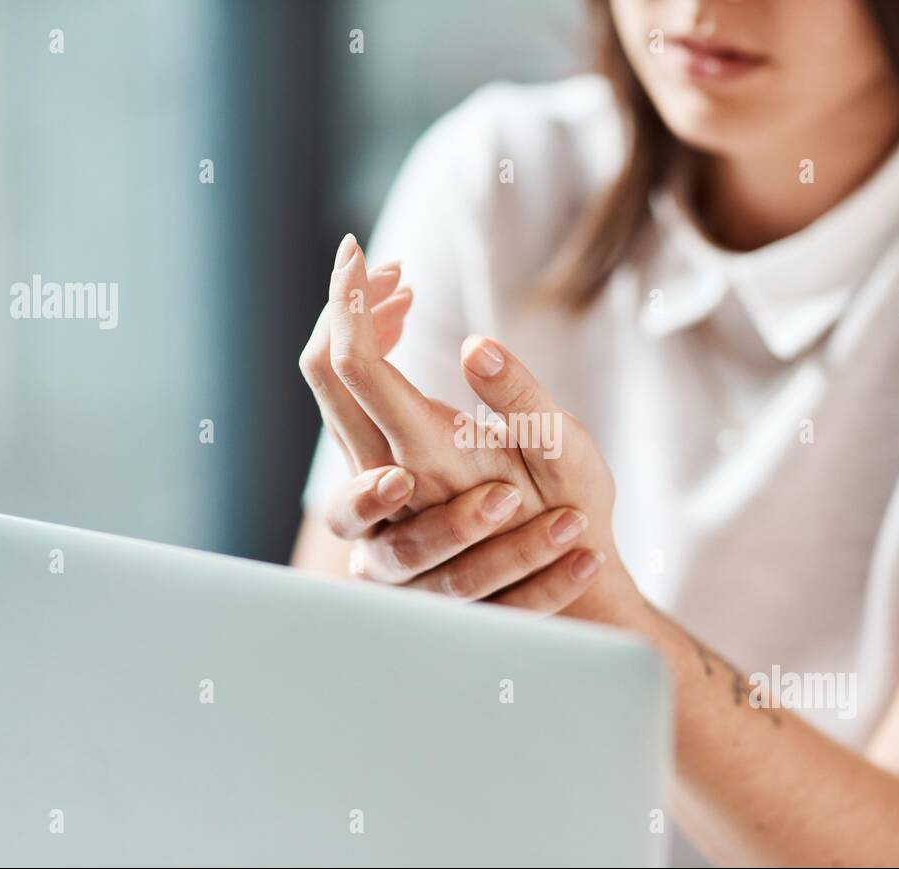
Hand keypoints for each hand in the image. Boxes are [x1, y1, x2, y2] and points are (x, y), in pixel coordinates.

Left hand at [298, 234, 642, 620]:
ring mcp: (380, 483)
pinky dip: (366, 358)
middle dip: (348, 302)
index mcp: (431, 455)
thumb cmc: (574, 513)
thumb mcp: (567, 455)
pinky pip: (350, 406)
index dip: (351, 299)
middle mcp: (388, 472)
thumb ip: (521, 401)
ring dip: (357, 329)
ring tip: (405, 293)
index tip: (361, 250)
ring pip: (330, 388)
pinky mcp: (384, 483)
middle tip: (389, 266)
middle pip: (325, 369)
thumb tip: (476, 345)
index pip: (356, 364)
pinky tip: (403, 334)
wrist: (558, 588)